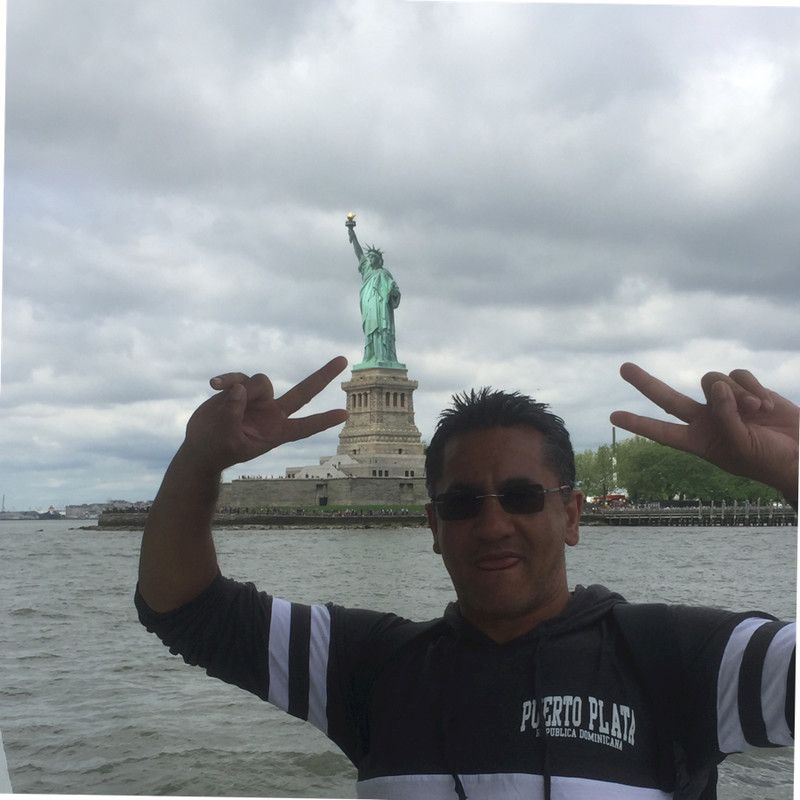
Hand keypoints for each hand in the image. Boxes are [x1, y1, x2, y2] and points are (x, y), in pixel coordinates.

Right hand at [182, 356, 348, 473]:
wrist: (201, 445)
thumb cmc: (218, 449)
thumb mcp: (227, 438)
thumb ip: (233, 414)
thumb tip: (240, 388)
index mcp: (276, 433)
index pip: (304, 427)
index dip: (323, 421)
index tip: (344, 414)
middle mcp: (272, 413)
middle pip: (303, 392)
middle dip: (323, 376)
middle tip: (343, 360)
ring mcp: (258, 399)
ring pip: (262, 382)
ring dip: (244, 390)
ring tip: (224, 408)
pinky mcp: (241, 389)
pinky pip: (239, 377)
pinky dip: (227, 379)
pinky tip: (213, 384)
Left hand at [610, 363, 798, 503]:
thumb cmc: (770, 459)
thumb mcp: (741, 445)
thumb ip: (725, 417)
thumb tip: (717, 388)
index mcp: (699, 441)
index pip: (662, 431)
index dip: (638, 424)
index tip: (613, 416)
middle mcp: (706, 419)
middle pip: (668, 397)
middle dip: (646, 382)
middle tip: (624, 367)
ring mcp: (725, 403)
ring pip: (712, 380)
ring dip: (736, 393)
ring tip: (755, 411)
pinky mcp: (746, 388)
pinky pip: (738, 375)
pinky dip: (752, 386)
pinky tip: (766, 404)